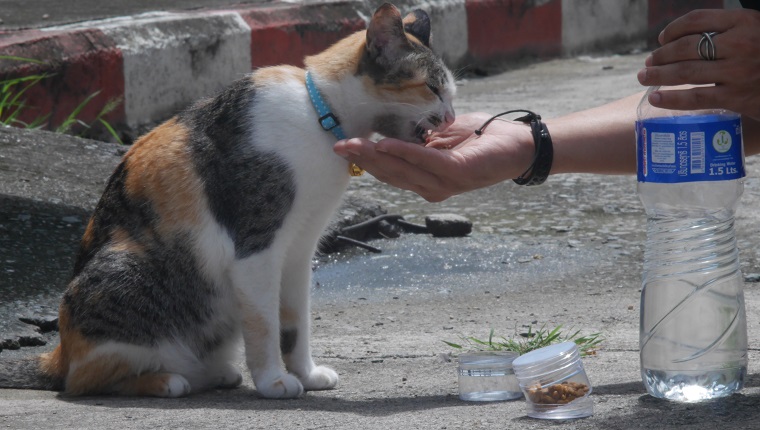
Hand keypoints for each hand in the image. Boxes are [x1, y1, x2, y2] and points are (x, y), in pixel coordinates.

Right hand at [333, 112, 534, 201]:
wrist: (520, 145)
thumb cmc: (483, 138)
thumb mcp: (443, 135)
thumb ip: (419, 138)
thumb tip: (389, 130)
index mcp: (427, 181)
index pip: (390, 172)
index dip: (366, 162)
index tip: (342, 148)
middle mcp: (432, 188)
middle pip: (390, 174)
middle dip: (362, 159)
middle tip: (338, 145)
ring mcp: (444, 183)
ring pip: (402, 170)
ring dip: (376, 156)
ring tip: (354, 143)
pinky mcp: (457, 173)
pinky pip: (425, 161)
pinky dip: (404, 152)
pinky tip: (385, 144)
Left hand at [637, 8, 759, 120]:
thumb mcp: (754, 31)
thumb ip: (725, 31)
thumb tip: (680, 39)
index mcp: (744, 21)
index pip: (698, 19)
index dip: (673, 29)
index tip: (661, 40)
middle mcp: (740, 43)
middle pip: (686, 47)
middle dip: (661, 55)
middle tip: (648, 63)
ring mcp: (737, 71)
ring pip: (686, 72)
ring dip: (659, 75)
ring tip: (644, 77)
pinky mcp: (736, 96)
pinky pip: (696, 98)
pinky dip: (671, 98)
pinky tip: (655, 98)